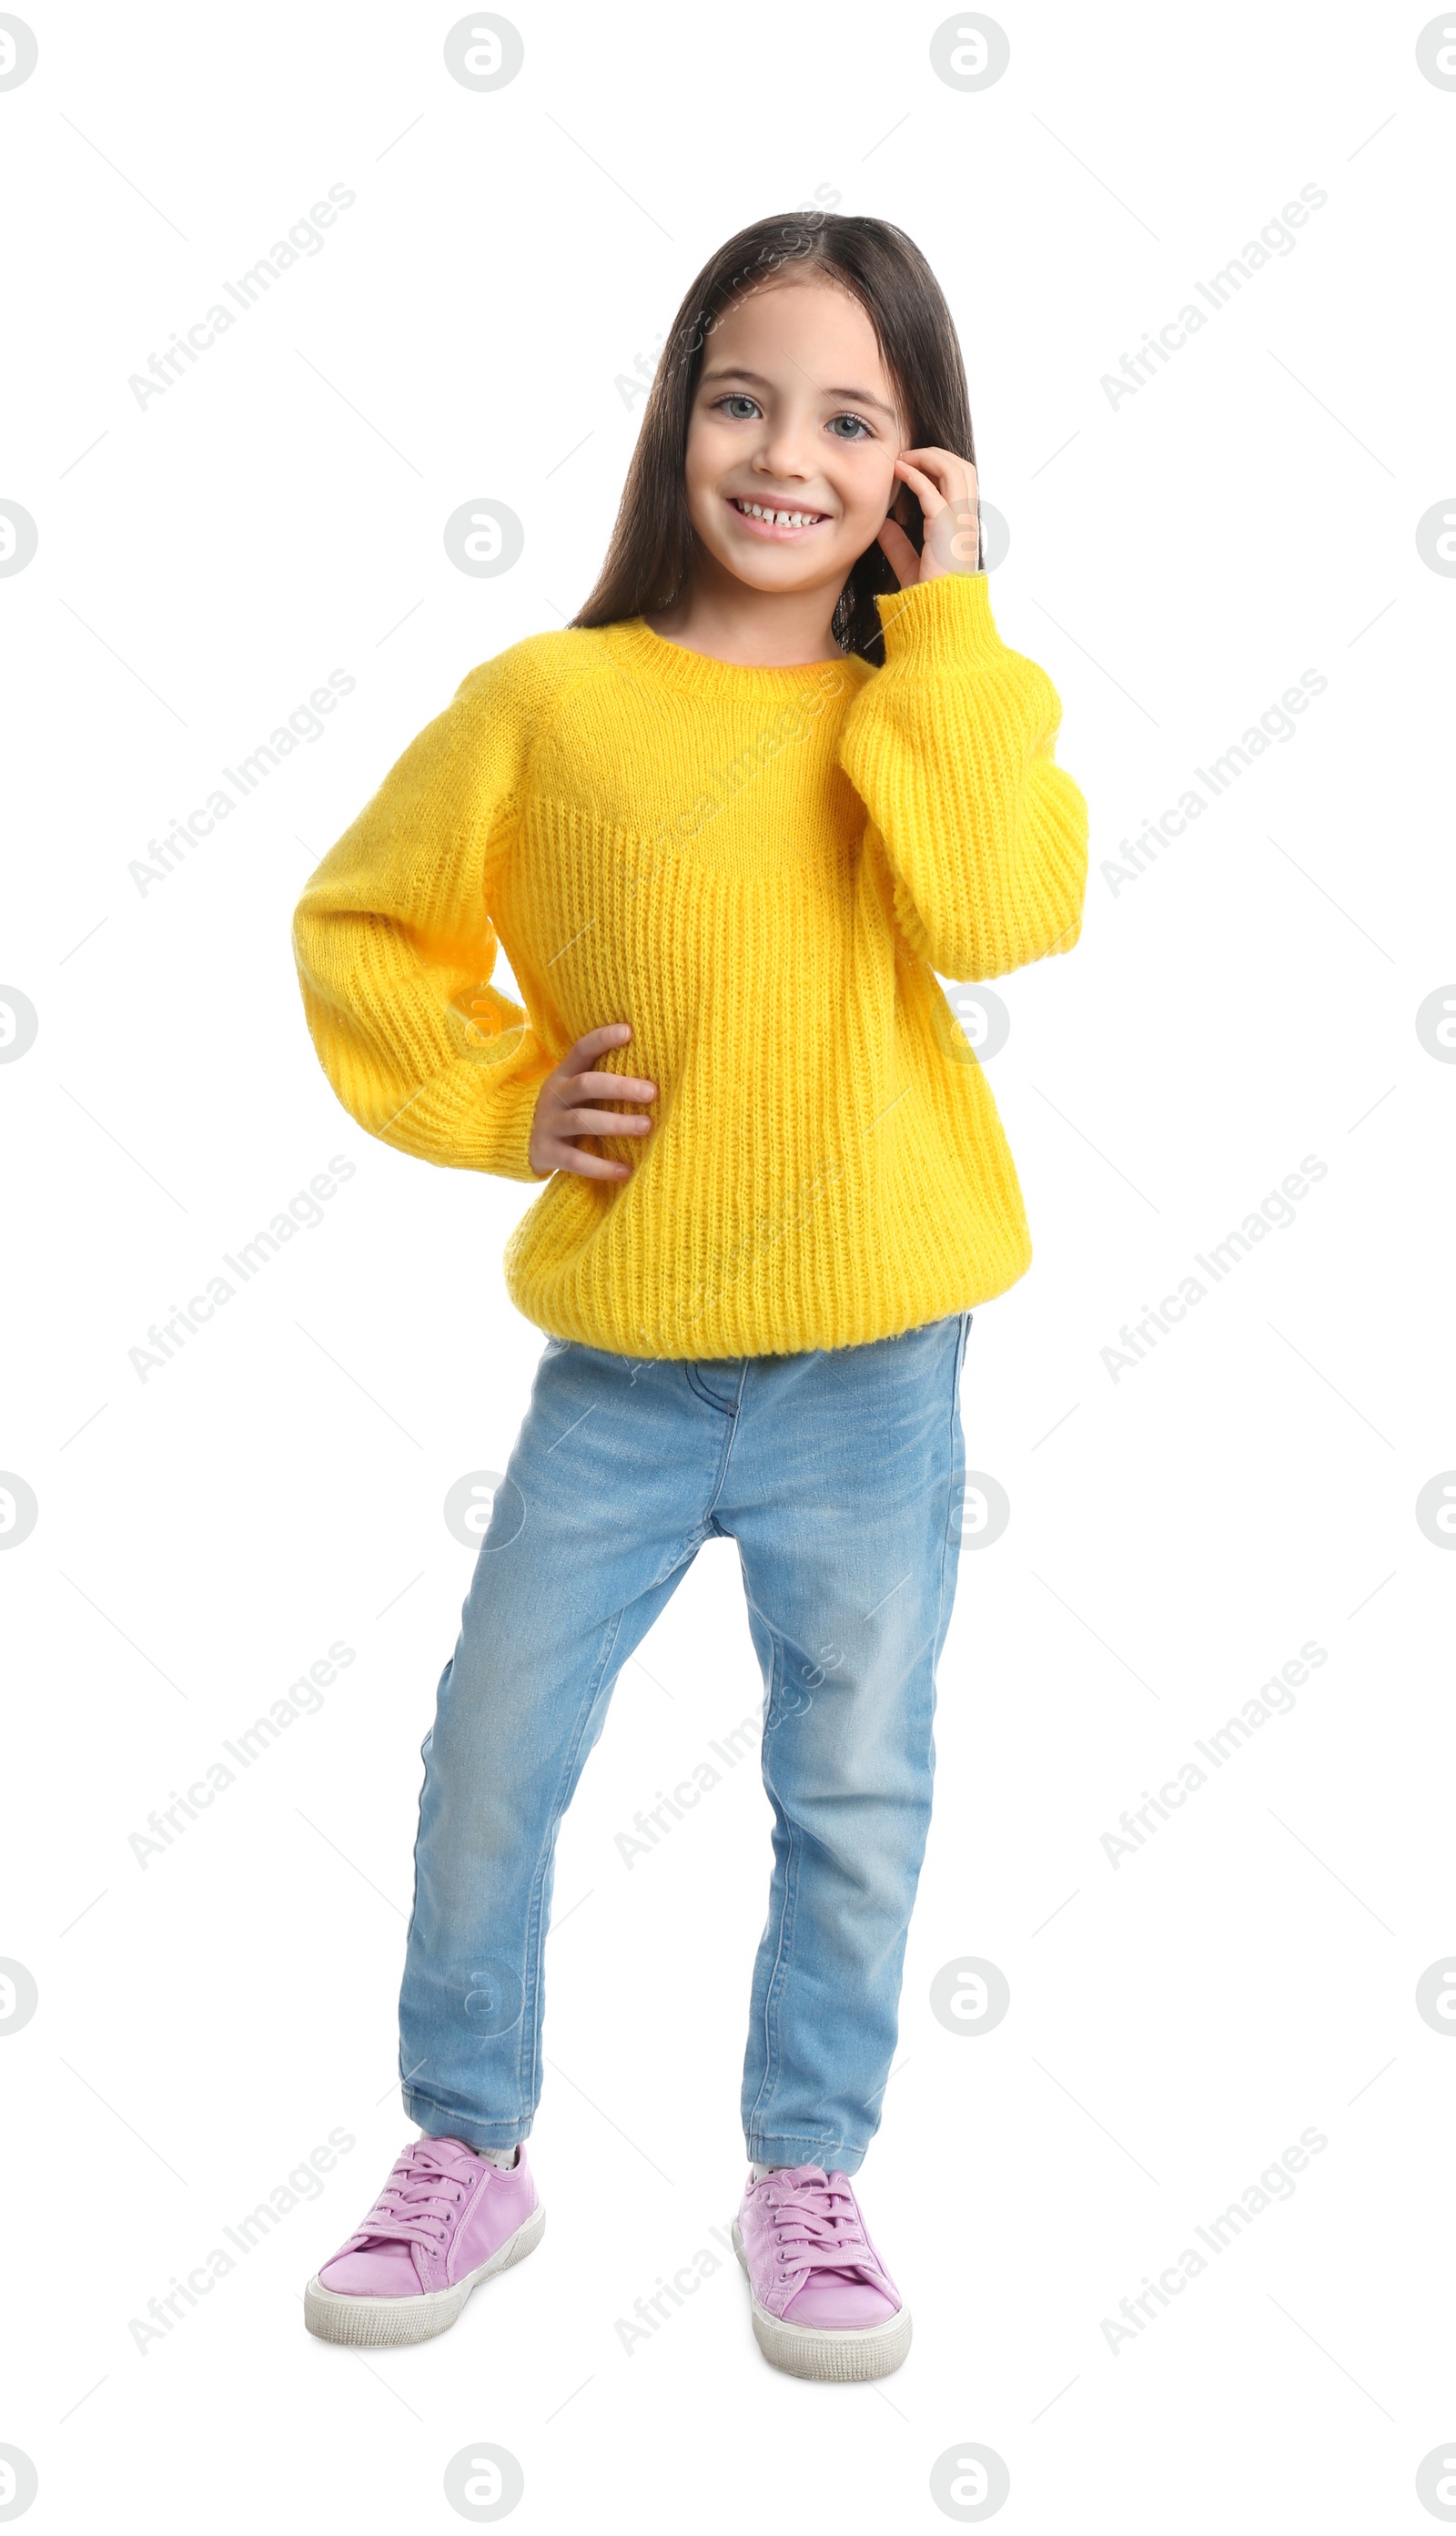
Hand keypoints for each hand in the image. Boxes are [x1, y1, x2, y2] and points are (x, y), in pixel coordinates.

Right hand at [529, 1022, 656, 1180]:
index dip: (603, 1039)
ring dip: (616, 1123)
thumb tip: (655, 1070)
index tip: (629, 1031)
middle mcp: (554, 1095)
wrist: (521, 1142)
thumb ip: (602, 1080)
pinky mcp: (547, 1152)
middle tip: (652, 1092)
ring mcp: (549, 1124)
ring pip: (582, 1120)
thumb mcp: (576, 1091)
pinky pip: (575, 1160)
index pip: (581, 1049)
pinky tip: (625, 1171)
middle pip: (586, 1084)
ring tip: (646, 1126)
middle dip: (620, 1087)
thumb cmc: (567, 1111)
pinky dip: (601, 1167)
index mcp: (564, 1074)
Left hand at [876, 449, 979, 586]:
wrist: (937, 617)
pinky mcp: (947, 530)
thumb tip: (882, 524)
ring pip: (955, 470)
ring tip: (902, 459)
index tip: (907, 468)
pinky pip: (933, 491)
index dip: (935, 468)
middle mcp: (967, 520)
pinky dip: (915, 475)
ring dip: (927, 457)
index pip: (959, 482)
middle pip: (963, 468)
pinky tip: (898, 471)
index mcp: (963, 526)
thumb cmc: (928, 596)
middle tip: (906, 455)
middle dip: (935, 454)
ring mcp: (961, 523)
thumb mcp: (909, 564)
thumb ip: (898, 543)